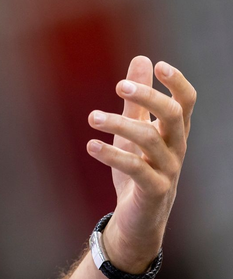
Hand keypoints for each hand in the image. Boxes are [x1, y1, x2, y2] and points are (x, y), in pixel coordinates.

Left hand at [87, 56, 195, 271]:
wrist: (138, 219)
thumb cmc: (138, 169)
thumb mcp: (135, 131)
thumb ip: (137, 100)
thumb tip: (142, 59)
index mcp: (174, 132)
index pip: (186, 102)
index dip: (177, 82)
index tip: (158, 65)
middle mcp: (177, 148)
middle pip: (173, 115)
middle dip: (147, 97)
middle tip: (118, 86)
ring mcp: (168, 170)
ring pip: (150, 140)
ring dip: (119, 124)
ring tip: (92, 117)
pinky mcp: (154, 190)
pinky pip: (136, 169)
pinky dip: (112, 155)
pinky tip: (91, 146)